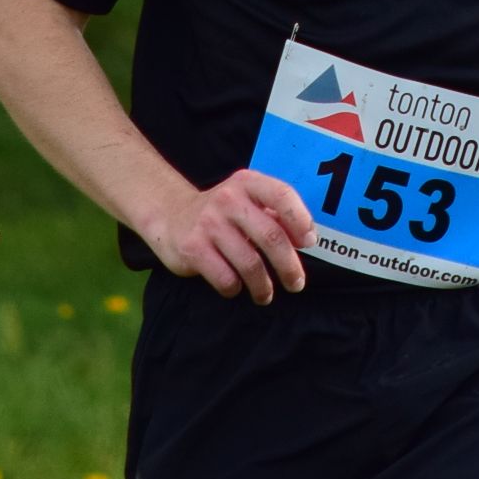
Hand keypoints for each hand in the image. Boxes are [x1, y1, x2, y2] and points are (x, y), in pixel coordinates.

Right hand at [149, 169, 314, 301]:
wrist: (170, 215)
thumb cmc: (222, 214)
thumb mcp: (247, 202)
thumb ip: (275, 214)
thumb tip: (307, 238)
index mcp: (247, 183)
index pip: (282, 195)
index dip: (301, 220)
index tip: (308, 243)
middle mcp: (228, 199)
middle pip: (271, 236)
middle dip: (289, 266)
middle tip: (296, 284)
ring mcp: (209, 223)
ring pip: (250, 264)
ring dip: (263, 287)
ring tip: (265, 295)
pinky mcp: (192, 247)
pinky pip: (226, 278)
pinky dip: (235, 289)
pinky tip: (235, 287)